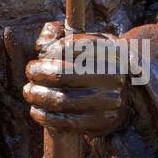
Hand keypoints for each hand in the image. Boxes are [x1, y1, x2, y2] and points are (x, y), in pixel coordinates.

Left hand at [23, 20, 128, 137]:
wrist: (127, 91)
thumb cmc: (96, 61)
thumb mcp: (86, 41)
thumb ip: (60, 35)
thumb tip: (41, 45)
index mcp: (111, 51)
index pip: (72, 48)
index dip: (51, 51)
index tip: (42, 54)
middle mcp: (113, 76)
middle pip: (63, 75)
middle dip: (38, 73)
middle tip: (30, 72)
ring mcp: (110, 101)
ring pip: (62, 101)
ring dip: (37, 95)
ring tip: (29, 91)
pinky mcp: (103, 122)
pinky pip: (67, 123)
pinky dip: (45, 117)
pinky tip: (36, 110)